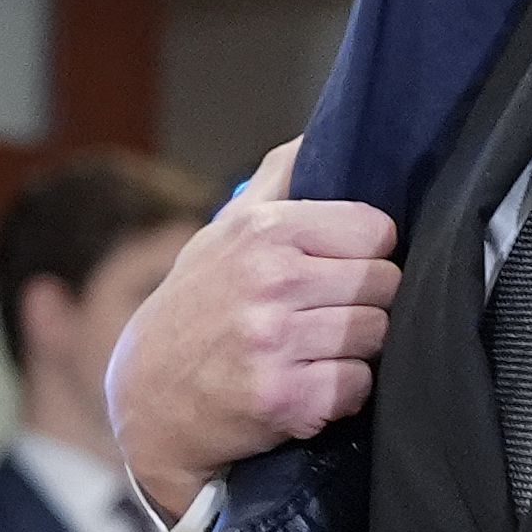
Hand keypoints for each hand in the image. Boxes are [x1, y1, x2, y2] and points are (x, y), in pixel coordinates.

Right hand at [107, 143, 398, 520]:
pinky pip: (359, 385)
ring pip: (378, 333)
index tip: (337, 269)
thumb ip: (279, 178)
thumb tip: (325, 129)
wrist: (146, 402)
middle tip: (322, 315)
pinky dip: (343, 392)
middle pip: (385, 283)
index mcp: (263, 231)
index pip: (377, 230)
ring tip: (312, 349)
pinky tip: (307, 385)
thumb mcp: (225, 231)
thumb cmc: (199, 307)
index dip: (366, 252)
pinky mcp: (284, 399)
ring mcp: (274, 341)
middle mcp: (269, 280)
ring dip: (355, 348)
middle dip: (364, 301)